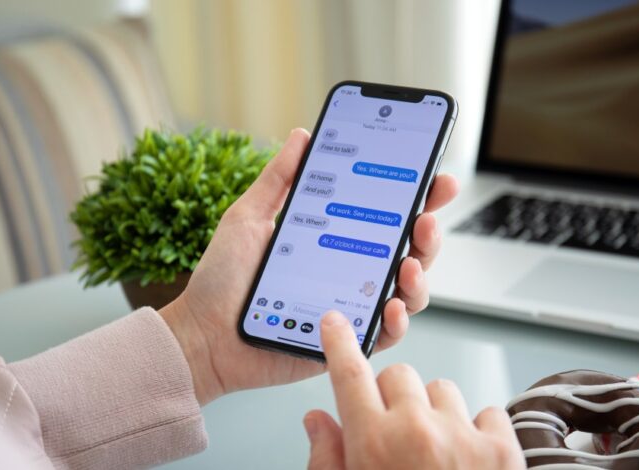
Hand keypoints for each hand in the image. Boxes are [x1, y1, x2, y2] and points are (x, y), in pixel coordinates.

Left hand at [160, 128, 458, 404]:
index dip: (417, 196)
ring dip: (420, 276)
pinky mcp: (347, 339)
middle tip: (425, 219)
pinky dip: (396, 320)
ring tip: (410, 264)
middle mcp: (351, 269)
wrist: (202, 335)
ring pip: (407, 291)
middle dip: (428, 232)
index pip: (385, 214)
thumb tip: (302, 136)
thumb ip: (278, 180)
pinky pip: (385, 332)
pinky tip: (390, 304)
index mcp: (335, 238)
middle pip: (407, 250)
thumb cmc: (222, 279)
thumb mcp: (248, 218)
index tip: (435, 177)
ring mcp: (352, 305)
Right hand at [304, 312, 525, 469]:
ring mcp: (463, 435)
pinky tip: (468, 460)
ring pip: (443, 389)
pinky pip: (487, 411)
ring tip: (436, 452)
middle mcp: (418, 429)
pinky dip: (478, 429)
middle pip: (399, 375)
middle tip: (396, 431)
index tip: (336, 323)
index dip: (340, 343)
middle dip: (393, 396)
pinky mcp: (504, 448)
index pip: (348, 374)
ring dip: (436, 412)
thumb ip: (327, 459)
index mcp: (373, 443)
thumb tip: (317, 420)